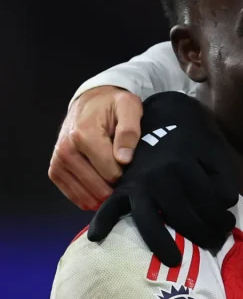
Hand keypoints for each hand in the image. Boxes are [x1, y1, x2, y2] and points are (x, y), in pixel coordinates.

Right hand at [48, 86, 142, 209]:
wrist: (91, 101)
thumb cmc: (113, 105)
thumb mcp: (128, 107)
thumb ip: (129, 131)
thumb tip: (124, 159)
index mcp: (84, 135)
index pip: (110, 172)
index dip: (126, 174)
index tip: (131, 166)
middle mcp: (66, 149)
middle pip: (97, 187)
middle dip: (114, 187)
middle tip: (125, 176)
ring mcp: (58, 161)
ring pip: (84, 195)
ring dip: (101, 196)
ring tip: (114, 184)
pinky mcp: (55, 169)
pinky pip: (71, 194)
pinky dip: (87, 197)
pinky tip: (99, 193)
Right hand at [88, 92, 237, 265]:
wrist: (161, 116)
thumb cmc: (193, 138)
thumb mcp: (215, 152)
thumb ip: (224, 179)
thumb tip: (224, 205)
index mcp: (184, 165)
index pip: (207, 203)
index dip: (220, 219)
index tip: (228, 227)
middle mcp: (159, 176)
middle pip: (182, 216)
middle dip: (201, 234)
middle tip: (214, 244)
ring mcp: (137, 182)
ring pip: (148, 219)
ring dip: (161, 242)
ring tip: (174, 261)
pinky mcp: (122, 186)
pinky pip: (110, 206)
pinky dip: (103, 222)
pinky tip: (98, 238)